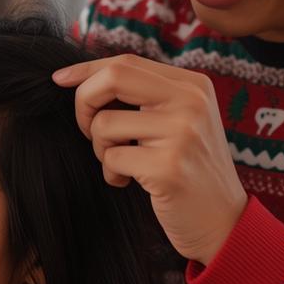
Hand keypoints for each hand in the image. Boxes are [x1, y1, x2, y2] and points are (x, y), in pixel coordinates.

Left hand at [52, 54, 247, 264]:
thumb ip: (145, 97)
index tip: (60, 80)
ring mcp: (183, 133)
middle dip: (84, 102)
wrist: (223, 221)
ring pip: (105, 123)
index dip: (87, 70)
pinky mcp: (169, 167)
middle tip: (87, 129)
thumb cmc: (189, 169)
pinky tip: (128, 182)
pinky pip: (112, 158)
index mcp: (193, 85)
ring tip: (120, 164)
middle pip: (114, 77)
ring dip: (100, 148)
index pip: (127, 62)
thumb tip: (83, 78)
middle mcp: (192, 102)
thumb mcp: (179, 121)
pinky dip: (110, 172)